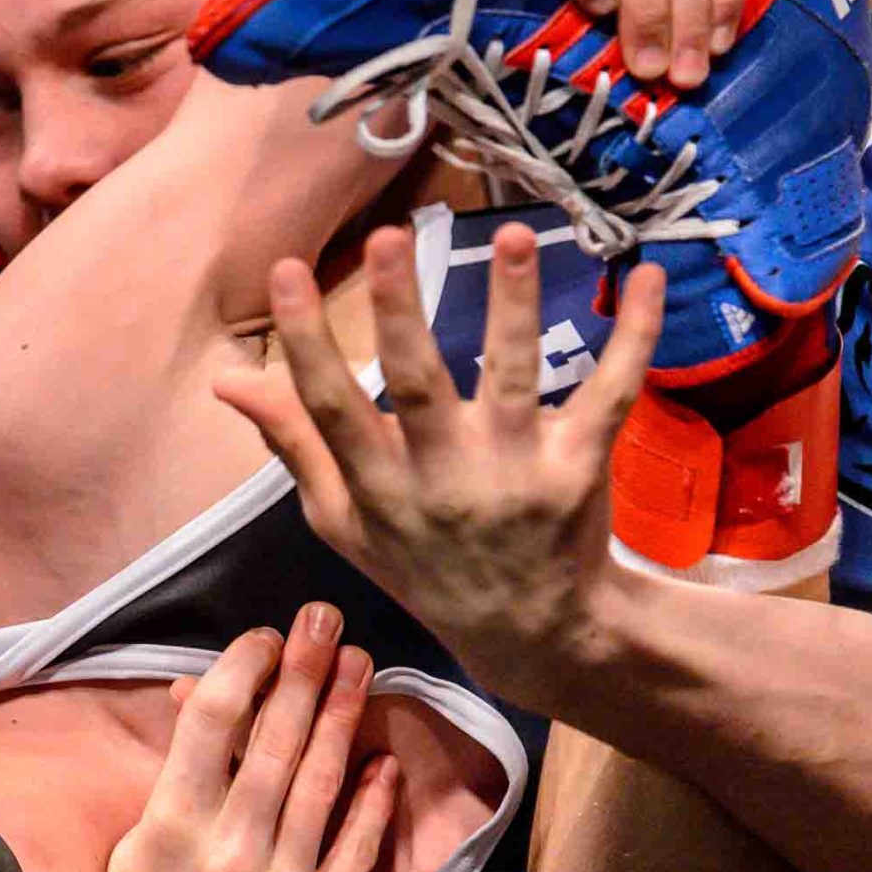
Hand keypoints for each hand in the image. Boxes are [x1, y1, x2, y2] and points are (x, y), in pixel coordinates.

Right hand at [106, 606, 396, 871]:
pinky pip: (356, 847)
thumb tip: (194, 691)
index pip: (210, 720)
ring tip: (360, 664)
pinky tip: (382, 759)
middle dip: (304, 668)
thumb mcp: (140, 846)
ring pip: (321, 781)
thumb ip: (175, 773)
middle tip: (328, 617)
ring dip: (342, 714)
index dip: (243, 666)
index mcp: (170, 826)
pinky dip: (371, 799)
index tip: (266, 638)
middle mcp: (227, 851)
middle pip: (275, 738)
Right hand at [213, 224, 663, 712]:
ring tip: (516, 236)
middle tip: (387, 237)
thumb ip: (293, 444)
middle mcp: (445, 481)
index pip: (332, 411)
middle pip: (419, 388)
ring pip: (516, 381)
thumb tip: (228, 379)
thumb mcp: (344, 521)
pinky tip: (643, 278)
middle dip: (400, 313)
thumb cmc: (425, 565)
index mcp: (379, 489)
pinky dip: (633, 337)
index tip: (286, 271)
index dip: (306, 344)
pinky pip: (610, 395)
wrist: (532, 634)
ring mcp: (517, 475)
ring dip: (514, 306)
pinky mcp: (580, 470)